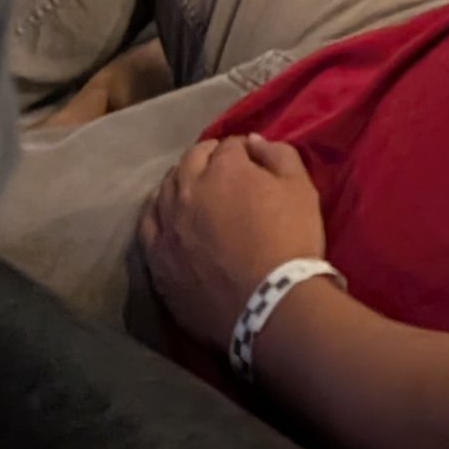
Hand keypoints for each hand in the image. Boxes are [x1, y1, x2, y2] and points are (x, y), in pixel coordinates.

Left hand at [138, 132, 327, 355]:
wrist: (269, 307)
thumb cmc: (291, 242)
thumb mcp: (301, 189)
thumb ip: (279, 154)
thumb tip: (254, 142)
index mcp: (223, 168)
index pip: (229, 145)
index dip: (243, 151)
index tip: (253, 162)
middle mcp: (187, 190)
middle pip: (191, 160)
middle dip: (209, 159)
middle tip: (225, 173)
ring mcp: (167, 226)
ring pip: (165, 190)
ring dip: (180, 182)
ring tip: (194, 191)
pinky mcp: (157, 259)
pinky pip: (147, 226)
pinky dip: (157, 213)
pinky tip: (167, 216)